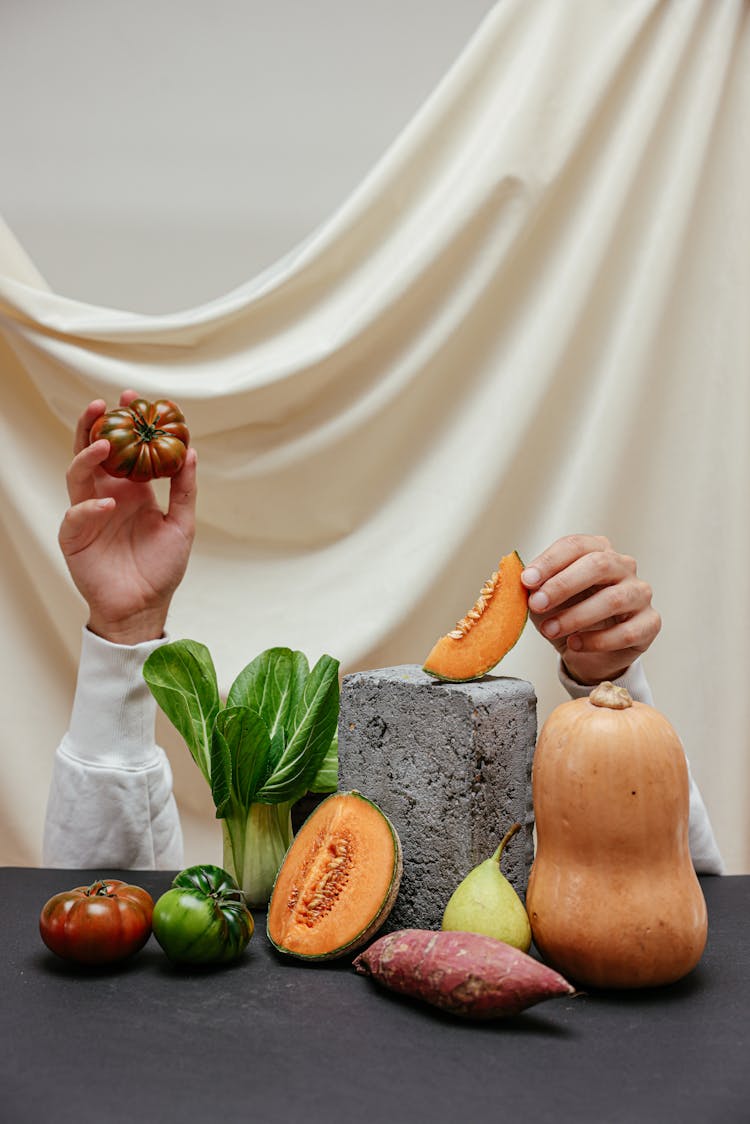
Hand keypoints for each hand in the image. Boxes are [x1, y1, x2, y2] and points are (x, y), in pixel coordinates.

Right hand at [58, 391, 196, 644]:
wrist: (145, 606)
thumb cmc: (162, 567)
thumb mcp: (182, 524)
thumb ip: (184, 489)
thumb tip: (190, 451)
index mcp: (132, 489)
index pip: (124, 448)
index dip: (126, 423)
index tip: (134, 398)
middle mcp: (107, 495)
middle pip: (92, 451)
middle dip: (95, 426)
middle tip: (103, 404)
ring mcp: (89, 514)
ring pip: (77, 475)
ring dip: (87, 456)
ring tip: (105, 444)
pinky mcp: (75, 537)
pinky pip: (77, 515)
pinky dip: (91, 508)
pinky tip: (108, 505)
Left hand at [521, 535, 660, 685]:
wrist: (587, 650)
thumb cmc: (565, 613)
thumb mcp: (543, 598)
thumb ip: (533, 587)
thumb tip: (517, 579)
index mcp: (597, 550)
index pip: (575, 545)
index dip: (549, 561)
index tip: (526, 580)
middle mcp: (624, 566)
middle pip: (598, 564)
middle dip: (563, 585)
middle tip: (536, 604)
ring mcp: (640, 593)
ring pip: (614, 598)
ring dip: (576, 616)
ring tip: (550, 630)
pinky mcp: (650, 623)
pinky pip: (627, 631)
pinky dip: (597, 640)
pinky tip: (575, 644)